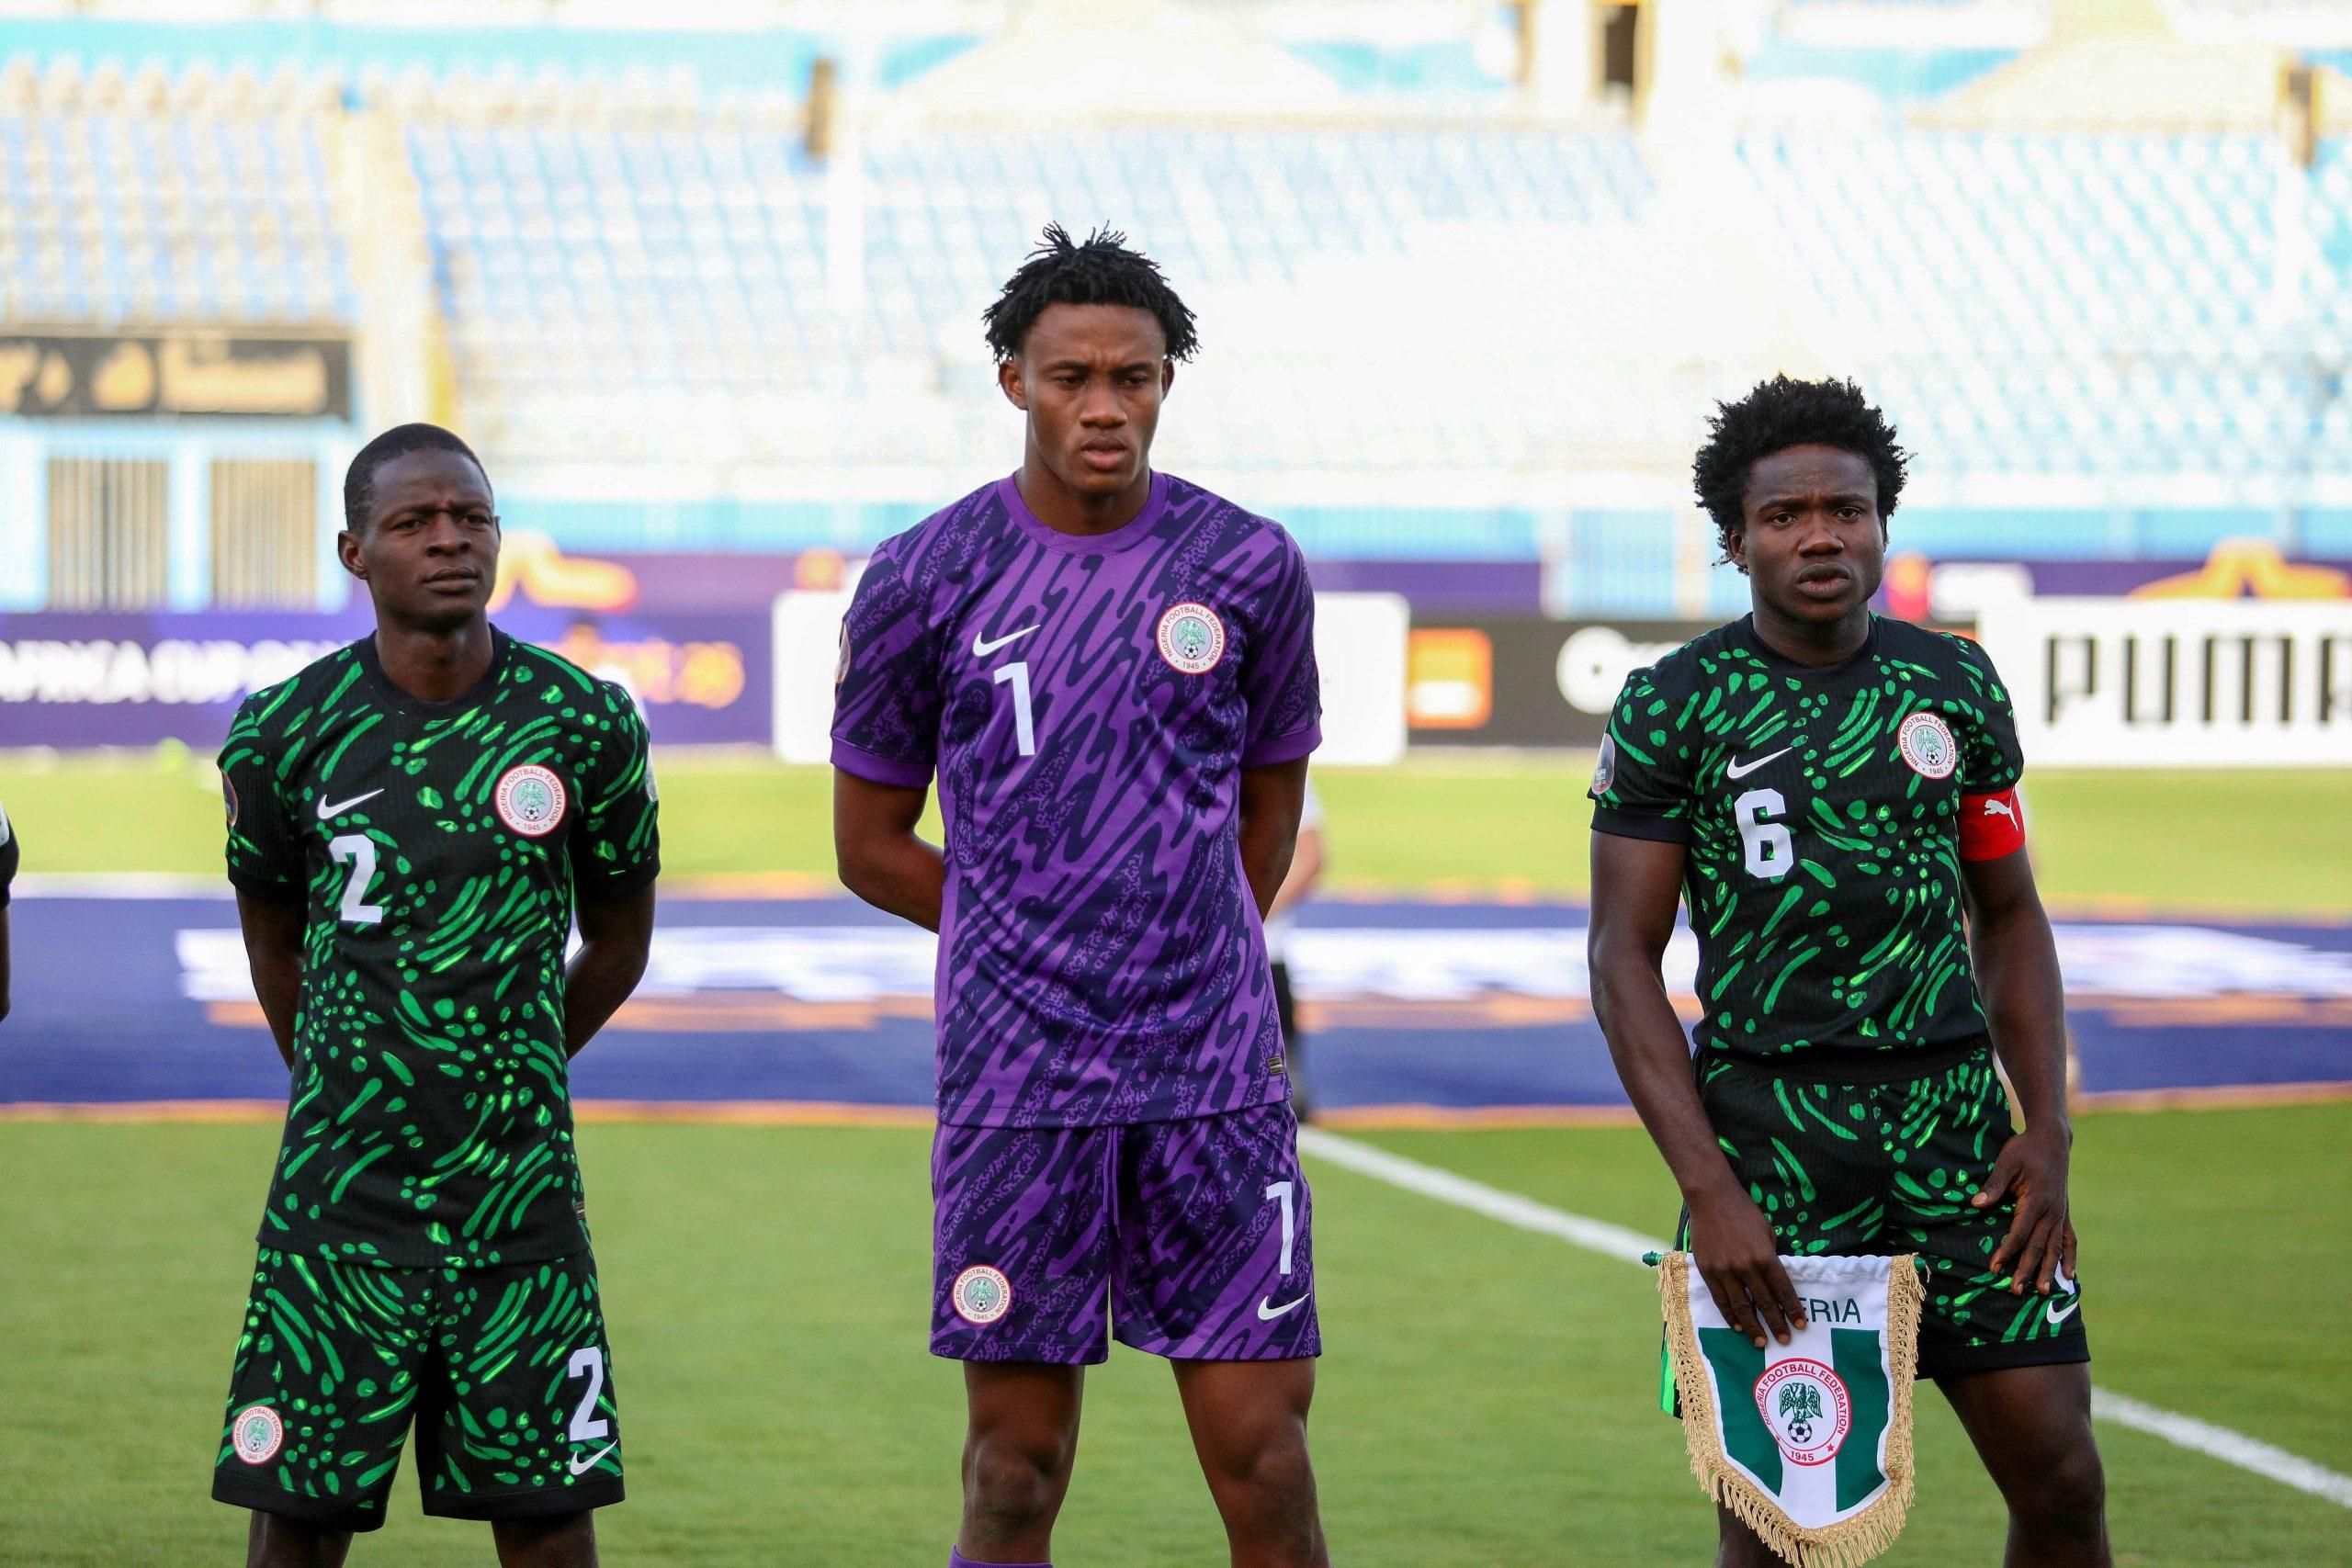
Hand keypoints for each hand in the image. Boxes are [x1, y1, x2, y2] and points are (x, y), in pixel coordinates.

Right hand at [1686, 1182, 1805, 1348]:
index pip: (1783, 1289)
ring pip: (1741, 1307)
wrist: (1711, 1198)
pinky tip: (1738, 1326)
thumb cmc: (1743, 1211)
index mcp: (1765, 1256)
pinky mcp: (1708, 1271)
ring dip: (1754, 1327)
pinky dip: (1730, 1315)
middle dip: (1776, 1323)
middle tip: (1785, 1340)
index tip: (1801, 1325)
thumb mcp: (1767, 1231)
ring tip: (1762, 1342)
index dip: (1792, 1309)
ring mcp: (1725, 1271)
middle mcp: (1746, 1267)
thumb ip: (1770, 1256)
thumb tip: (1773, 1277)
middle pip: (1764, 1302)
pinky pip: (1721, 1299)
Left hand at [1972, 1126, 2073, 1293]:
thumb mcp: (2006, 1162)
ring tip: (2044, 1292)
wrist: (2052, 1140)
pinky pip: (2069, 1239)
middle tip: (2016, 1290)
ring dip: (2049, 1270)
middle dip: (2027, 1270)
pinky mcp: (2064, 1213)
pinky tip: (2069, 1275)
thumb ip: (1994, 1185)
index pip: (2019, 1233)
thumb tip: (1976, 1203)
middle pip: (2037, 1246)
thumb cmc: (2025, 1149)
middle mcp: (2052, 1212)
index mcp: (2036, 1201)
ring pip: (2055, 1248)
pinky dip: (2069, 1257)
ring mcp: (2061, 1214)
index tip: (1994, 1267)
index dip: (2007, 1251)